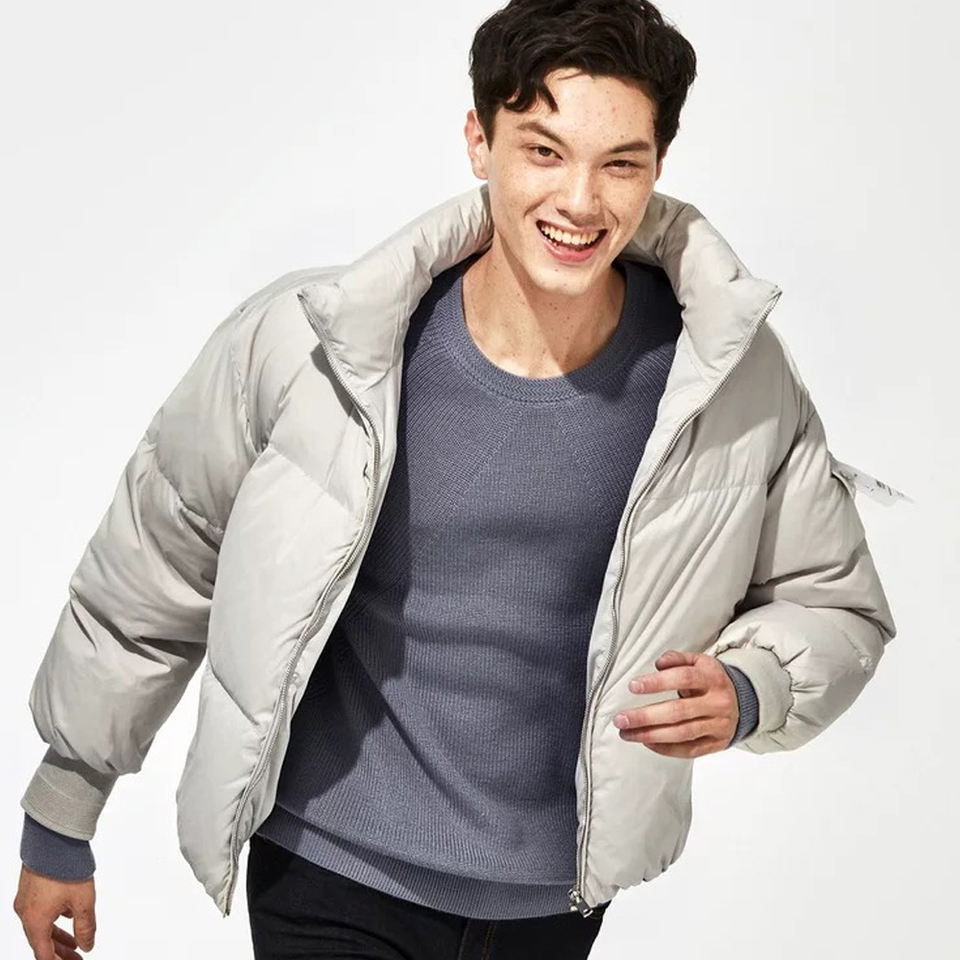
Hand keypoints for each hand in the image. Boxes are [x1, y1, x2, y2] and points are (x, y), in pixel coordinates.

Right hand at [13, 863, 95, 957]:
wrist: (53, 837)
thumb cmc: (65, 867)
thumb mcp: (84, 901)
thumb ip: (86, 927)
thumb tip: (88, 945)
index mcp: (35, 921)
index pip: (43, 955)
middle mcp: (25, 913)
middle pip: (41, 942)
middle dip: (60, 952)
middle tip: (76, 958)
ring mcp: (26, 899)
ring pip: (41, 925)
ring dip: (58, 936)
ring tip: (75, 942)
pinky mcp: (31, 886)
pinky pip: (40, 911)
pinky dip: (54, 919)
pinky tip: (68, 916)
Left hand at [613, 649, 739, 757]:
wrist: (743, 701)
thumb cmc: (710, 680)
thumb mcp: (698, 662)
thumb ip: (676, 659)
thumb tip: (658, 664)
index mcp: (712, 678)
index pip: (683, 678)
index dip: (657, 682)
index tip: (633, 686)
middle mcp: (717, 703)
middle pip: (679, 711)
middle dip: (646, 717)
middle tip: (621, 719)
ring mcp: (718, 725)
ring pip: (682, 733)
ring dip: (651, 735)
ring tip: (627, 734)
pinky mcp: (717, 743)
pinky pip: (689, 750)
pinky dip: (666, 749)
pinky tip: (647, 743)